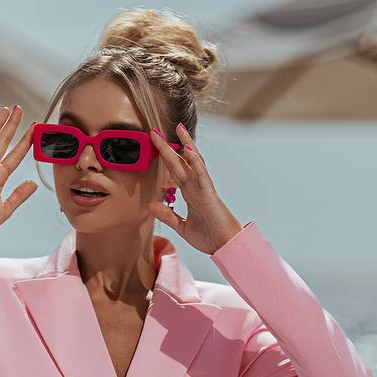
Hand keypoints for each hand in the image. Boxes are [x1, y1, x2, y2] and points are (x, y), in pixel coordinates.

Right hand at [0, 104, 37, 237]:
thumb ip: (19, 195)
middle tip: (20, 109)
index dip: (25, 142)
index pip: (15, 155)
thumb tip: (33, 183)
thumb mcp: (6, 209)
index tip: (35, 130)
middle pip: (4, 142)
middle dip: (13, 126)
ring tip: (9, 110)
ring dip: (0, 125)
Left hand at [146, 123, 243, 254]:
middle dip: (168, 146)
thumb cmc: (209, 237)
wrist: (225, 247)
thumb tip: (151, 204)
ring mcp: (203, 188)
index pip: (174, 171)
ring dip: (185, 144)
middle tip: (155, 131)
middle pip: (180, 162)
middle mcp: (196, 187)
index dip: (164, 158)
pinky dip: (195, 162)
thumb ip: (167, 215)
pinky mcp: (209, 194)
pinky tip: (188, 150)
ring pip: (193, 162)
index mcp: (189, 193)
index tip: (154, 144)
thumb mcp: (181, 226)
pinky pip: (202, 175)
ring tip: (178, 129)